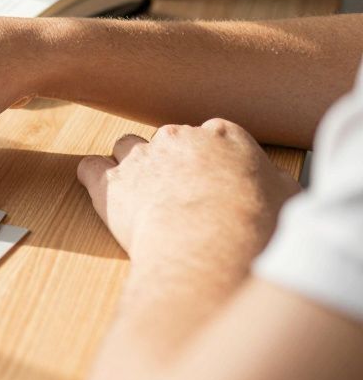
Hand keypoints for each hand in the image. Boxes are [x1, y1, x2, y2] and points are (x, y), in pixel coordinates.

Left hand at [76, 119, 300, 261]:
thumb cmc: (257, 226)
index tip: (213, 180)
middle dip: (171, 163)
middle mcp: (179, 138)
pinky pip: (90, 168)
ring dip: (132, 167)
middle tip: (179, 195)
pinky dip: (94, 179)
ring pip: (127, 147)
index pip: (212, 135)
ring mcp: (141, 157)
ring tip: (141, 196)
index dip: (211, 159)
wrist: (211, 244)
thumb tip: (278, 187)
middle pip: (169, 140)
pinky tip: (102, 192)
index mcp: (224, 136)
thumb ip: (278, 184)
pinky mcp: (111, 183)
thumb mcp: (289, 199)